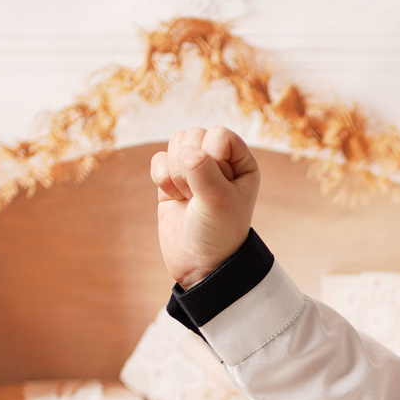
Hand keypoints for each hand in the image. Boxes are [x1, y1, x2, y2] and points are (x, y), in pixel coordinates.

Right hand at [152, 127, 261, 288]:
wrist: (199, 264)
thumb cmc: (219, 233)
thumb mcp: (218, 202)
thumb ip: (204, 173)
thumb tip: (186, 152)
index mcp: (241, 162)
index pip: (220, 134)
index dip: (212, 157)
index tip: (217, 186)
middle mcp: (219, 160)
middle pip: (194, 134)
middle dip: (190, 166)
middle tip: (199, 196)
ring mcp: (194, 168)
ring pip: (175, 142)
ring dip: (175, 172)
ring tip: (188, 197)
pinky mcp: (171, 178)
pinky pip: (158, 159)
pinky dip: (161, 178)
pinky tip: (174, 198)